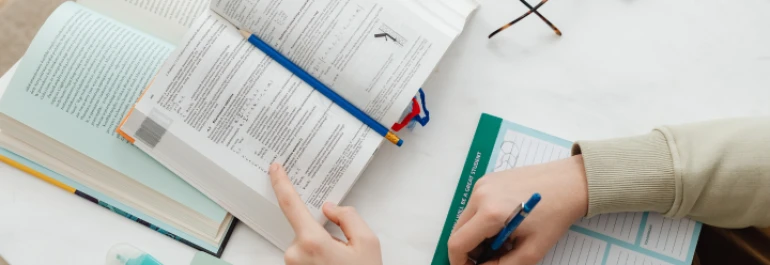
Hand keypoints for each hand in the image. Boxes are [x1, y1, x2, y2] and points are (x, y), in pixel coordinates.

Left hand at [268, 163, 382, 264]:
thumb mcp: (368, 242)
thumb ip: (348, 216)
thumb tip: (329, 208)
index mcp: (312, 242)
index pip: (290, 204)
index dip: (281, 183)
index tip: (275, 168)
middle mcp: (295, 254)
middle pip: (305, 228)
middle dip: (324, 234)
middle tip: (345, 252)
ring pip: (305, 244)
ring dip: (321, 249)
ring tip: (342, 264)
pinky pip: (304, 258)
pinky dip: (318, 259)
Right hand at [448, 155, 588, 264]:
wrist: (570, 182)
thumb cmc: (555, 216)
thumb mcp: (532, 250)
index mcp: (490, 213)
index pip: (457, 244)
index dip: (459, 262)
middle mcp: (480, 195)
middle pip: (458, 231)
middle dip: (470, 250)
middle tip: (492, 256)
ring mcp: (482, 184)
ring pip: (465, 219)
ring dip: (477, 235)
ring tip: (503, 239)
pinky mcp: (487, 179)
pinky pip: (474, 206)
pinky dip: (482, 220)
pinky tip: (504, 223)